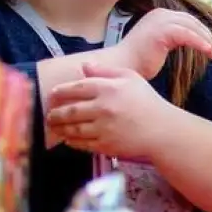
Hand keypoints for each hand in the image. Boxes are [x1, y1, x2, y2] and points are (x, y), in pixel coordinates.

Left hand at [46, 62, 169, 158]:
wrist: (162, 130)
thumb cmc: (147, 101)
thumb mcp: (130, 78)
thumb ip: (106, 70)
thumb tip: (84, 66)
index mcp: (108, 88)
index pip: (76, 88)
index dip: (61, 91)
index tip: (52, 94)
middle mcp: (103, 108)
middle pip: (70, 110)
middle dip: (55, 113)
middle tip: (48, 114)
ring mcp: (103, 128)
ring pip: (73, 129)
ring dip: (60, 128)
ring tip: (53, 126)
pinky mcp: (106, 145)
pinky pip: (82, 144)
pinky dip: (71, 141)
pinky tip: (67, 139)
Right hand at [117, 8, 211, 79]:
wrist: (121, 67)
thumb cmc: (136, 62)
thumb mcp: (158, 45)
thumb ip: (171, 39)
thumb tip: (189, 41)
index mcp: (158, 15)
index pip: (186, 20)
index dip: (201, 31)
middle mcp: (160, 14)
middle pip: (192, 21)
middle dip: (207, 36)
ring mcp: (160, 21)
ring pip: (193, 27)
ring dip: (207, 41)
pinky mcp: (163, 31)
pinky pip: (189, 36)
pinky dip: (201, 44)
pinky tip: (209, 53)